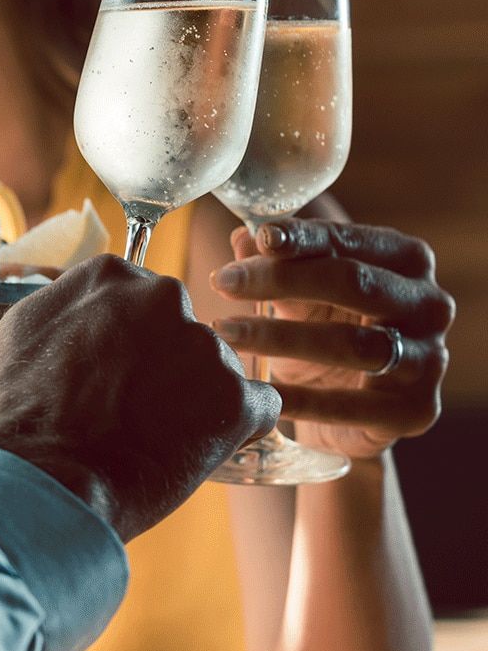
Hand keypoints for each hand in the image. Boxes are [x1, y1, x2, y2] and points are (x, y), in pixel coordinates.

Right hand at [0, 255, 278, 541]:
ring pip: (214, 370)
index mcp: (109, 274)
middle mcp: (162, 295)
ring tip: (151, 441)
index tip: (111, 374)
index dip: (126, 343)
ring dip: (194, 400)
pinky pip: (257, 408)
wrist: (43, 477)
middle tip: (131, 410)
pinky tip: (195, 450)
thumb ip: (62, 307)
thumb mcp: (17, 333)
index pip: (137, 300)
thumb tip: (79, 308)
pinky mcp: (235, 397)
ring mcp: (202, 344)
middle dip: (165, 366)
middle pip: (179, 330)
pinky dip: (234, 430)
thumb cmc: (18, 413)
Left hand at [209, 219, 452, 459]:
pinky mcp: (416, 409)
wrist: (347, 412)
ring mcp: (429, 359)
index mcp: (406, 260)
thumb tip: (243, 238)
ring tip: (227, 333)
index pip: (349, 240)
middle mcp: (429, 305)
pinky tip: (258, 391)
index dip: (301, 238)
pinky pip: (352, 404)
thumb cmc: (322, 330)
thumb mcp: (296, 293)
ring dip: (280, 337)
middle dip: (282, 280)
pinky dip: (301, 399)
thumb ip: (273, 262)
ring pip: (354, 343)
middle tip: (222, 283)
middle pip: (355, 283)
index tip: (259, 237)